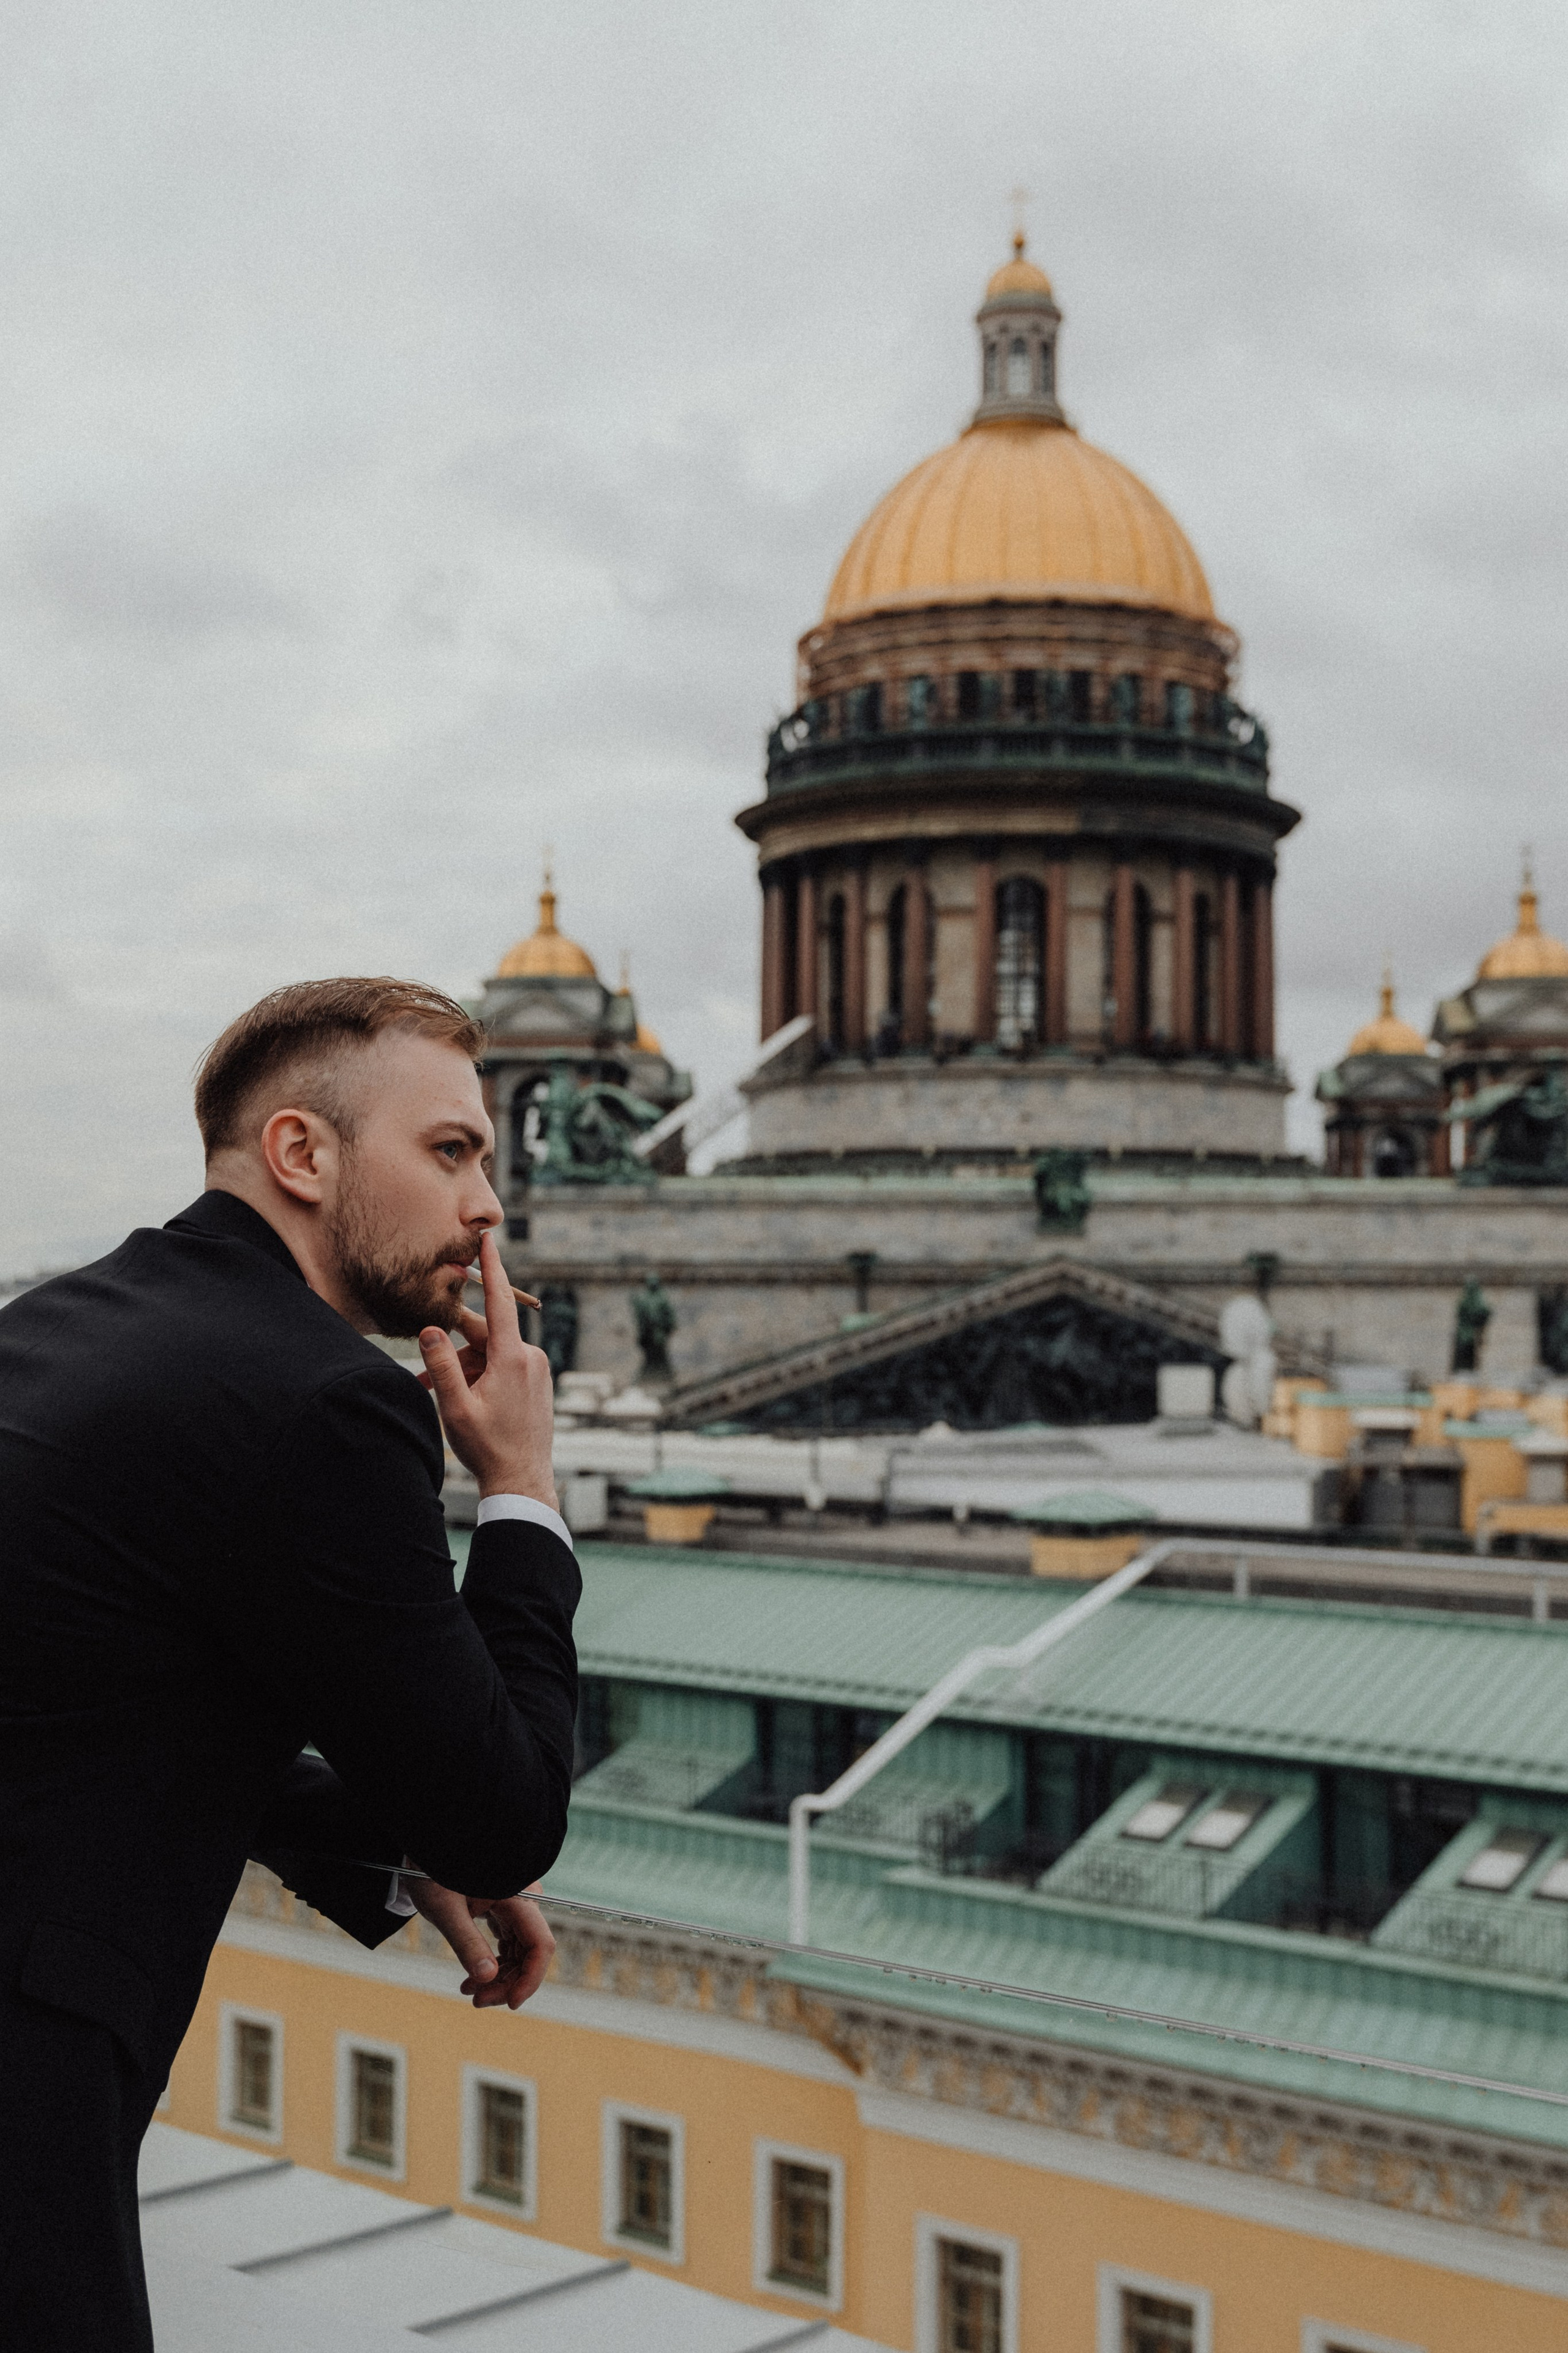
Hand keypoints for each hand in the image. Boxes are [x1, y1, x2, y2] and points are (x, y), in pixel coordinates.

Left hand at [407, 1875, 555, 2008]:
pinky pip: (509, 1941)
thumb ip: (467, 1943)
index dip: (531, 1978)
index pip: (540, 1944)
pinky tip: (473, 1978)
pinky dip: (494, 1962)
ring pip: (520, 1950)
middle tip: (476, 2001)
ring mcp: (515, 1903)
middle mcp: (523, 1899)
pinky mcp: (504, 1906)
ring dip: (500, 1976)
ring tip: (469, 1992)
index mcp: (517, 1895)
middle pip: (530, 1951)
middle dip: (508, 1982)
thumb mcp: (445, 1909)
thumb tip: (487, 1978)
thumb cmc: (433, 1870)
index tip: (511, 2004)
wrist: (430, 1844)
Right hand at [417, 1230, 556, 1503]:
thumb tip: (430, 1329)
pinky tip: (464, 1401)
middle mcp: (531, 1358)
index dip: (491, 1269)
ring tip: (439, 1398)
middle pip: (484, 1337)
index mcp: (513, 1359)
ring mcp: (537, 1371)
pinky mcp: (537, 1383)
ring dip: (464, 1370)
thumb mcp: (454, 1407)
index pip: (499, 1302)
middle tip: (425, 1378)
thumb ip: (440, 1365)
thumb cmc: (487, 1447)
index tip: (487, 1239)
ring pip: (491, 1355)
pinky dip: (481, 1376)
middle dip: (453, 1352)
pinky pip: (503, 1368)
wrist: (522, 1482)